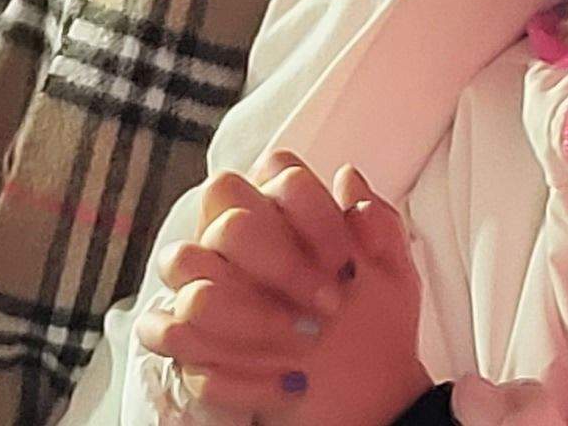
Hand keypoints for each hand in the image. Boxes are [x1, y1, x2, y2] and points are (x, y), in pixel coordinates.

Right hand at [137, 153, 427, 425]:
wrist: (363, 394)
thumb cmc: (369, 323)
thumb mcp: (394, 277)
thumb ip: (380, 226)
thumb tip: (348, 179)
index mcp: (277, 212)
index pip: (274, 173)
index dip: (312, 213)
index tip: (346, 264)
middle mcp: (228, 241)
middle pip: (227, 220)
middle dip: (282, 265)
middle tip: (329, 305)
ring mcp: (199, 288)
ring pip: (187, 275)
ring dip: (252, 317)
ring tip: (305, 345)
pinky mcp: (186, 343)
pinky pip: (174, 337)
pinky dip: (231, 371)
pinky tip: (286, 383)